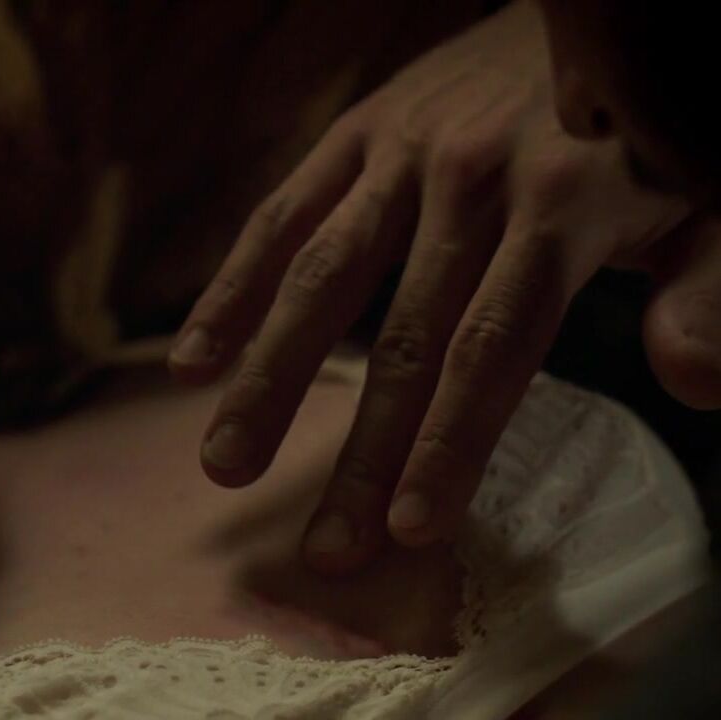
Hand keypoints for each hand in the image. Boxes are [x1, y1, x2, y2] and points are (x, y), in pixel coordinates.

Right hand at [167, 0, 720, 574]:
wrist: (607, 2)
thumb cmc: (662, 126)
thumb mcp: (717, 199)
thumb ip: (711, 290)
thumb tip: (691, 383)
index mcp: (565, 206)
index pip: (495, 347)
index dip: (449, 442)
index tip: (408, 528)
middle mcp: (470, 181)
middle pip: (403, 338)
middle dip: (359, 451)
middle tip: (321, 546)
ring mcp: (403, 154)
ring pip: (321, 278)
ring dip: (268, 378)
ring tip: (223, 463)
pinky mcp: (358, 133)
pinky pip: (283, 215)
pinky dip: (233, 286)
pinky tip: (191, 358)